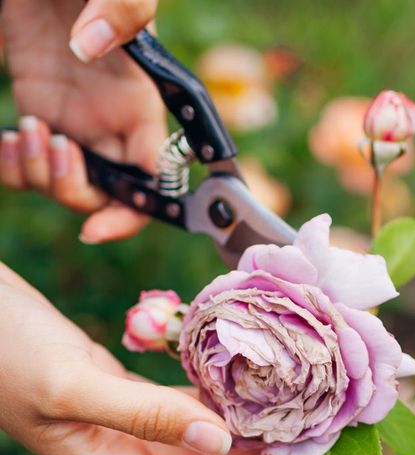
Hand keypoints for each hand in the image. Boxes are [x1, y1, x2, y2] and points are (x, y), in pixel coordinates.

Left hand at [0, 0, 164, 242]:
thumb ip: (120, 12)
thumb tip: (88, 46)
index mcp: (141, 105)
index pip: (155, 181)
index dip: (134, 214)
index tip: (96, 227)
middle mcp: (110, 124)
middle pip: (104, 195)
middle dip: (73, 190)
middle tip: (51, 144)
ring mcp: (73, 121)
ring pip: (64, 185)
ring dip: (37, 175)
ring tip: (23, 131)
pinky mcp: (37, 111)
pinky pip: (27, 164)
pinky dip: (11, 168)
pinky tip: (4, 144)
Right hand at [0, 263, 272, 454]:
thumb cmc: (5, 349)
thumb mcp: (70, 384)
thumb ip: (142, 414)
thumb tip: (218, 441)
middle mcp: (119, 448)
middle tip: (308, 436)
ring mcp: (119, 418)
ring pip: (193, 433)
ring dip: (238, 425)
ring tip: (289, 409)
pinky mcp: (119, 387)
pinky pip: (177, 399)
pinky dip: (211, 393)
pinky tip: (242, 377)